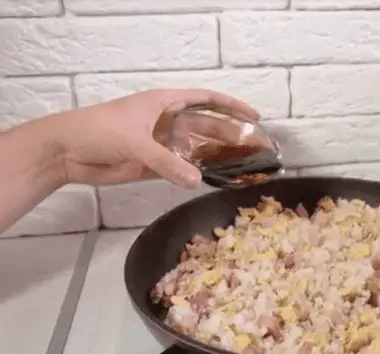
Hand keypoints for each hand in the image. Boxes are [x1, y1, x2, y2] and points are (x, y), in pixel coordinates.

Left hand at [55, 89, 259, 187]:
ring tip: (245, 165)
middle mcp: (168, 122)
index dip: (232, 106)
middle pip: (208, 126)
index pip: (206, 100)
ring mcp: (162, 144)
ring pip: (198, 149)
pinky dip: (198, 174)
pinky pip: (182, 168)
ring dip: (219, 156)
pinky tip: (216, 179)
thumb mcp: (135, 142)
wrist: (66, 152)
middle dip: (232, 135)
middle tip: (258, 147)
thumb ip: (166, 162)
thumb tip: (196, 181)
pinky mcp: (154, 165)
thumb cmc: (98, 130)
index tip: (254, 116)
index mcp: (165, 103)